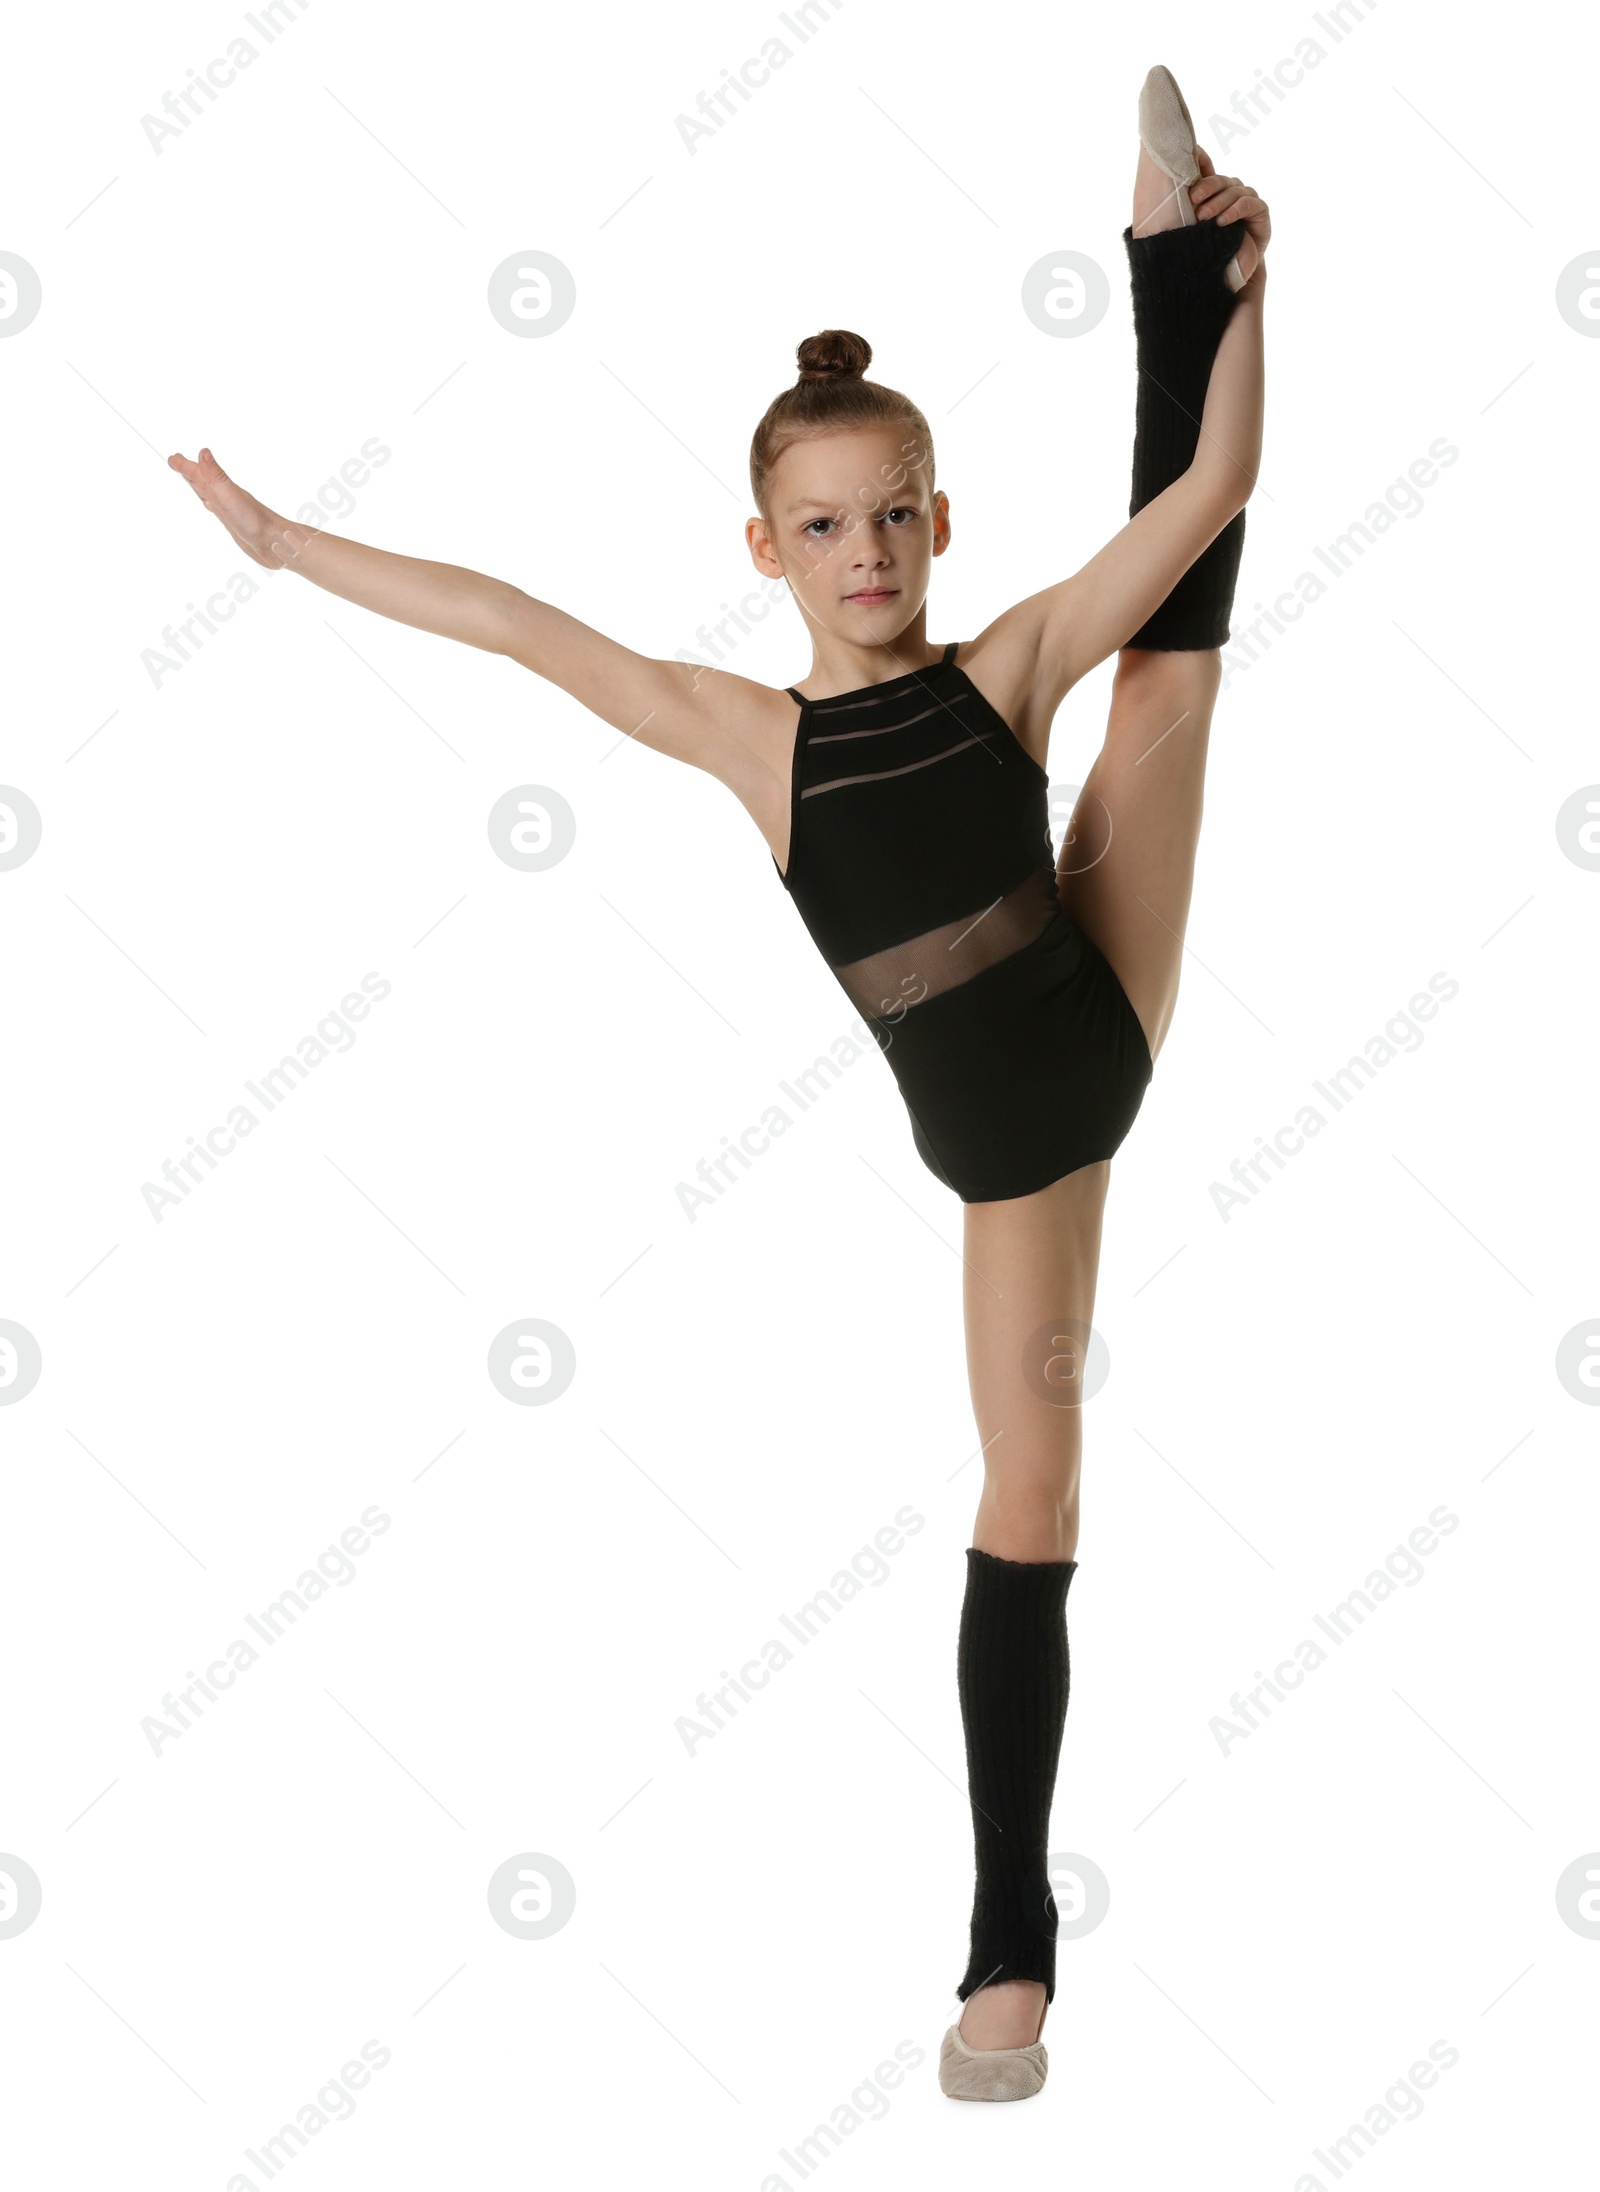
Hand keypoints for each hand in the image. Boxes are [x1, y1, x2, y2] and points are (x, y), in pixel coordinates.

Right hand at [167, 447, 297, 570]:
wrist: (276, 543)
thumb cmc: (255, 520)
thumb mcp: (229, 495)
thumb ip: (215, 475)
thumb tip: (203, 452)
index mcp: (220, 487)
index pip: (197, 472)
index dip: (183, 465)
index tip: (172, 457)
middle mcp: (224, 496)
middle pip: (201, 479)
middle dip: (188, 471)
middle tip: (176, 462)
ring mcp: (229, 509)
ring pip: (208, 494)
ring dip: (198, 486)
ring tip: (190, 480)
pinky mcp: (234, 524)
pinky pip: (217, 510)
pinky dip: (210, 505)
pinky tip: (212, 506)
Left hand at [1188, 149, 1269, 280]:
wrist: (1236, 268)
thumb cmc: (1214, 246)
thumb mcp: (1198, 229)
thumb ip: (1190, 214)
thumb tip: (1165, 205)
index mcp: (1218, 190)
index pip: (1209, 177)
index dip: (1200, 183)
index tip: (1188, 196)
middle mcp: (1234, 190)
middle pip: (1221, 181)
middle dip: (1207, 190)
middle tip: (1194, 203)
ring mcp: (1248, 198)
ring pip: (1233, 192)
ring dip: (1218, 203)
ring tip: (1204, 217)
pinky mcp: (1260, 210)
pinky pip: (1248, 204)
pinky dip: (1235, 211)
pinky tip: (1223, 221)